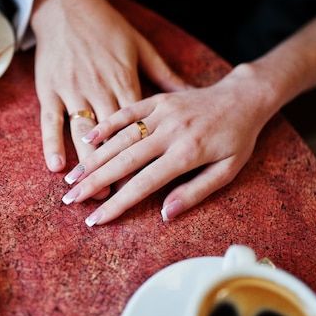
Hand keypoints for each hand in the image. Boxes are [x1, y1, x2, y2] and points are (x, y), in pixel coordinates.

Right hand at [30, 0, 188, 182]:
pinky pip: (51, 120)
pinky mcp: (51, 87)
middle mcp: (101, 89)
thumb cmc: (108, 26)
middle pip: (110, 142)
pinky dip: (52, 142)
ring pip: (82, 135)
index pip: (139, 134)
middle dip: (109, 176)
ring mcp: (74, 89)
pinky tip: (55, 165)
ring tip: (84, 194)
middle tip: (107, 205)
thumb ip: (167, 75)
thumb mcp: (143, 47)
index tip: (140, 191)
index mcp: (130, 84)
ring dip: (84, 166)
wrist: (68, 2)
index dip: (137, 165)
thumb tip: (191, 94)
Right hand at [61, 64, 277, 224]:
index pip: (145, 183)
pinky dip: (107, 123)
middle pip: (125, 160)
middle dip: (95, 181)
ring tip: (73, 176)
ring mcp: (163, 112)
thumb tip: (166, 214)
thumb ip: (196, 191)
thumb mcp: (228, 170)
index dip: (118, 203)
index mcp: (188, 152)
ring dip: (94, 156)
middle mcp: (171, 131)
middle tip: (70, 199)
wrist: (244, 97)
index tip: (96, 219)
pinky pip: (128, 110)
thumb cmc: (237, 138)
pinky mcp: (159, 98)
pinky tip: (87, 136)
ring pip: (121, 137)